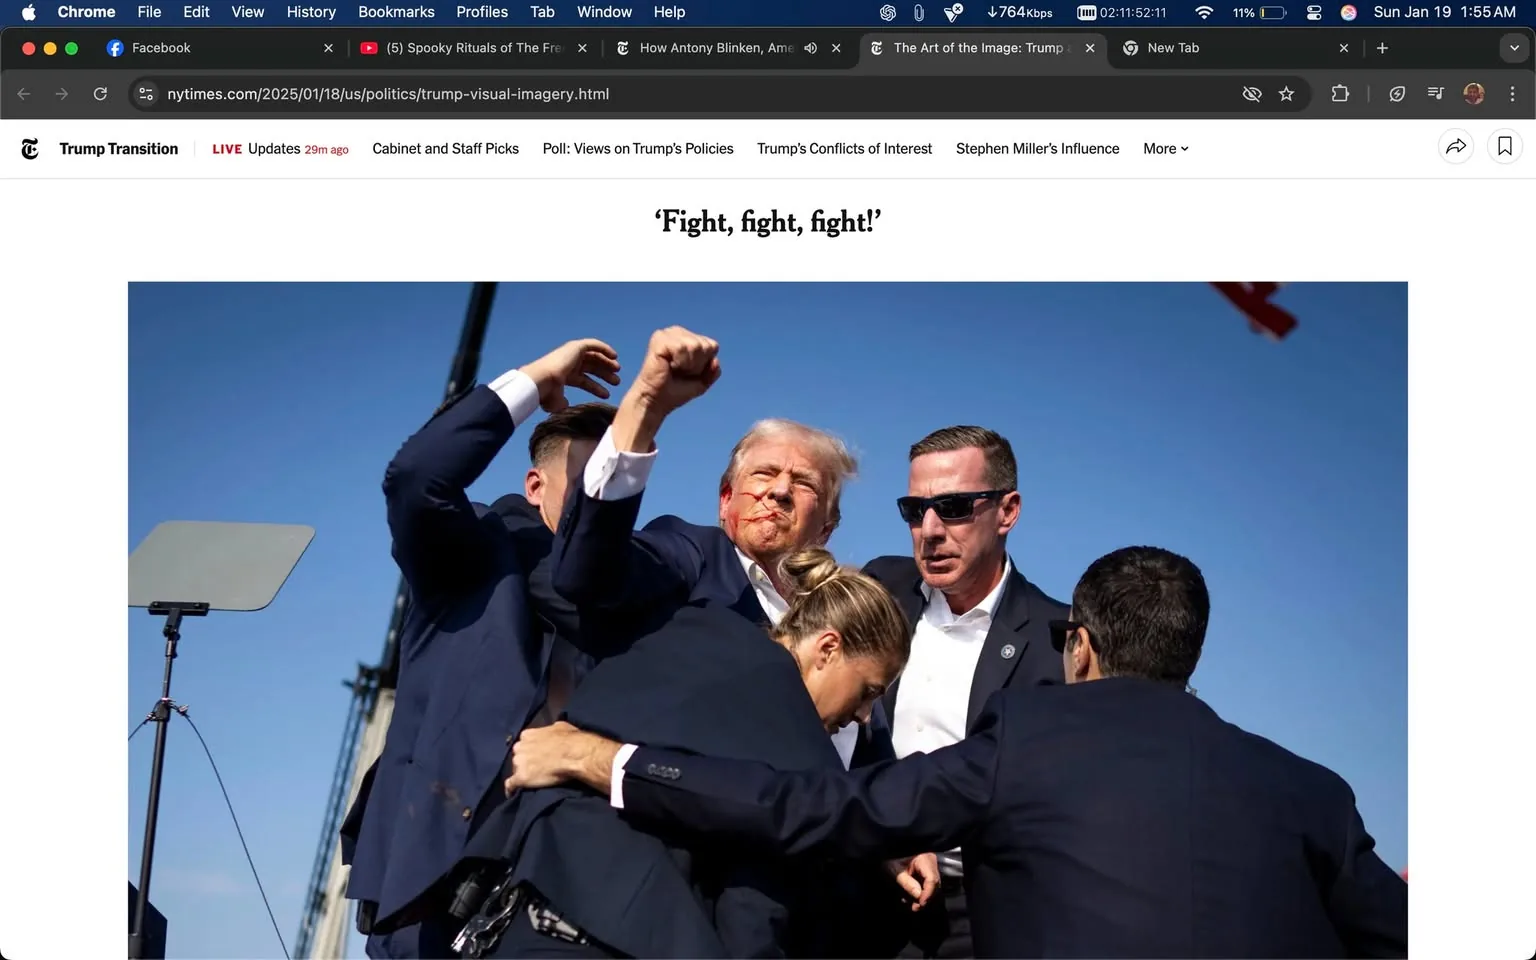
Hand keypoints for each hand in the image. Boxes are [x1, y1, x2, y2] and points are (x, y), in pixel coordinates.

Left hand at [503, 721, 618, 795]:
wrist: (573, 755)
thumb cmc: (570, 740)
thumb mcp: (560, 727)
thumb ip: (550, 729)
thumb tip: (552, 731)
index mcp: (527, 734)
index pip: (523, 743)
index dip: (530, 750)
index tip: (536, 754)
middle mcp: (519, 747)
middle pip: (517, 756)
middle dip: (525, 761)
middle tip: (536, 767)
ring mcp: (518, 763)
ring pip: (515, 770)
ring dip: (522, 773)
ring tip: (531, 780)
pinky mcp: (521, 778)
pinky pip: (511, 785)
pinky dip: (511, 789)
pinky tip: (512, 793)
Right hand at [519, 338, 621, 413]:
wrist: (542, 381)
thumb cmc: (547, 394)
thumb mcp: (556, 402)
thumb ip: (562, 403)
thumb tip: (565, 405)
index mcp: (563, 376)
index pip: (583, 380)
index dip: (596, 387)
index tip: (607, 394)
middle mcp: (568, 364)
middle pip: (591, 368)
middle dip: (604, 374)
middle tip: (617, 382)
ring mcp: (571, 354)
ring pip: (594, 357)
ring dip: (607, 363)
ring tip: (618, 371)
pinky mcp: (575, 347)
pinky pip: (593, 344)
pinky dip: (604, 348)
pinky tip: (614, 356)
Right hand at [629, 326, 720, 415]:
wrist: (656, 401)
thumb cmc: (676, 390)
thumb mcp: (702, 382)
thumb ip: (713, 371)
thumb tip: (715, 361)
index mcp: (688, 337)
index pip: (712, 346)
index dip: (704, 364)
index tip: (688, 372)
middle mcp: (678, 331)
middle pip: (705, 346)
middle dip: (696, 365)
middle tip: (680, 372)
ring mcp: (667, 334)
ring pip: (695, 346)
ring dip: (687, 365)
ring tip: (674, 369)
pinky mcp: (659, 339)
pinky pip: (681, 348)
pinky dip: (679, 362)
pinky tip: (668, 365)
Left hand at [886, 853, 940, 910]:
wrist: (887, 852)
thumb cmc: (891, 858)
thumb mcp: (896, 871)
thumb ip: (907, 883)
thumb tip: (919, 896)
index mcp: (924, 859)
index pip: (932, 879)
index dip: (928, 893)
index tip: (920, 903)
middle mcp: (931, 862)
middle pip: (935, 884)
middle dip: (926, 898)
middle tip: (915, 907)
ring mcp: (930, 868)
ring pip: (933, 887)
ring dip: (923, 897)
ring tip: (911, 904)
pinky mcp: (926, 873)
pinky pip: (927, 885)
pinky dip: (920, 894)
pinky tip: (910, 898)